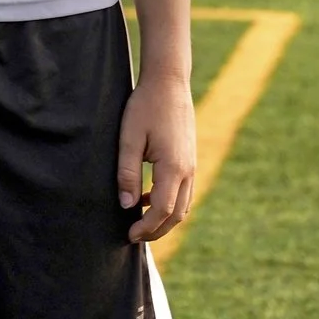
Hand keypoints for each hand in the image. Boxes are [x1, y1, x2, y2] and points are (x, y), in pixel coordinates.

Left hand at [118, 75, 196, 245]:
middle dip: (156, 230)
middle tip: (134, 236)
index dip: (147, 227)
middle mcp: (188, 171)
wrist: (168, 82)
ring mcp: (193, 166)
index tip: (129, 234)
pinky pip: (184, 192)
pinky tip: (148, 197)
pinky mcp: (190, 159)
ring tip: (140, 222)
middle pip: (177, 214)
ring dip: (164, 219)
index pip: (163, 211)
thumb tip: (126, 205)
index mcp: (174, 168)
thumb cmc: (146, 107)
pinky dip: (169, 203)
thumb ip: (127, 173)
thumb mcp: (129, 138)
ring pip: (183, 205)